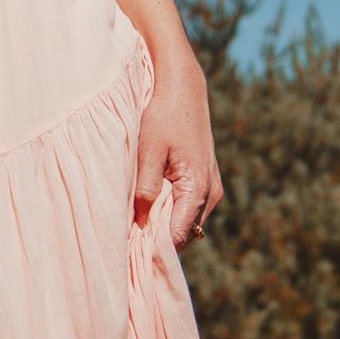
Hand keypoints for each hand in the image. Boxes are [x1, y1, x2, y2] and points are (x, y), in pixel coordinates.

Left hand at [133, 55, 223, 248]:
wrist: (183, 89)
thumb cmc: (163, 116)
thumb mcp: (148, 150)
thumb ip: (145, 188)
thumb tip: (139, 224)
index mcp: (198, 189)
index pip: (177, 236)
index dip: (153, 245)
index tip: (129, 249)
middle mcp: (211, 194)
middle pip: (183, 233)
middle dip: (157, 237)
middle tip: (127, 236)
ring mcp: (212, 188)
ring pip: (186, 221)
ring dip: (164, 222)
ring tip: (136, 218)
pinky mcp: (207, 180)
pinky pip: (188, 207)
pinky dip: (170, 209)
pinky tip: (149, 202)